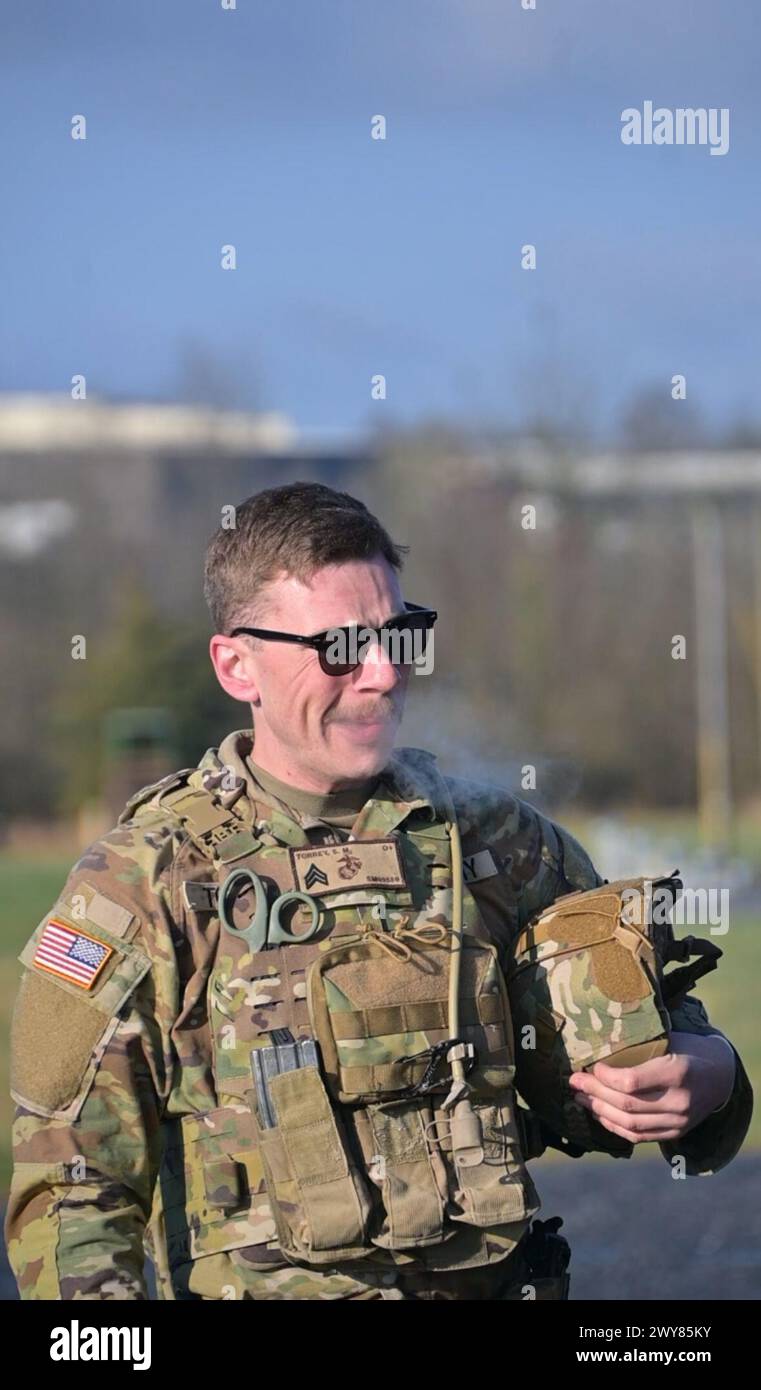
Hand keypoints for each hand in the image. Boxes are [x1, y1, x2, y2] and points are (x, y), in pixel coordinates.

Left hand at [567, 1032, 735, 1143]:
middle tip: (573, 1082)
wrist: (722, 1076)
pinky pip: (639, 1135)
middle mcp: (679, 1101)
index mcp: (677, 1072)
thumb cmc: (689, 1048)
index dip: (605, 1077)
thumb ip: (640, 1045)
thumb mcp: (670, 1038)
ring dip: (600, 1111)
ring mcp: (679, 1122)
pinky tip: (599, 1114)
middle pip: (627, 1104)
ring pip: (630, 1124)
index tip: (590, 1067)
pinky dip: (615, 1126)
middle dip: (594, 1093)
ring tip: (581, 1099)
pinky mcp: (676, 1133)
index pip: (632, 1082)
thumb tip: (596, 1042)